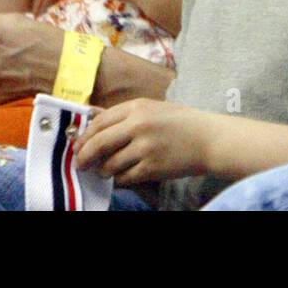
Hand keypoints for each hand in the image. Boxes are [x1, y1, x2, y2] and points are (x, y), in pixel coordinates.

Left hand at [74, 99, 208, 184]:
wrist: (208, 139)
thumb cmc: (182, 122)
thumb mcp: (154, 108)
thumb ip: (127, 115)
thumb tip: (96, 123)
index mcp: (138, 107)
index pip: (100, 121)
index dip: (85, 136)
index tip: (78, 145)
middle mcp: (139, 125)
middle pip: (99, 143)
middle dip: (84, 156)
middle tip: (80, 164)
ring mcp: (145, 147)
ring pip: (109, 164)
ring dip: (103, 170)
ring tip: (105, 171)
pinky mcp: (152, 167)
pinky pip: (124, 177)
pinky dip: (119, 179)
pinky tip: (122, 176)